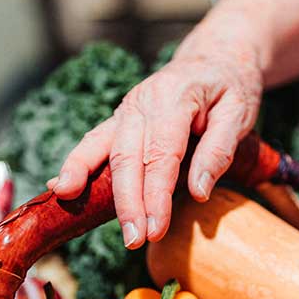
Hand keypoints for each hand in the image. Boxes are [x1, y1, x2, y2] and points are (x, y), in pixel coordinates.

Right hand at [48, 27, 262, 248]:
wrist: (215, 58)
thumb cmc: (230, 88)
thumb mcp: (240, 112)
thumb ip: (220, 150)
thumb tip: (198, 192)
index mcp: (175, 97)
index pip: (162, 155)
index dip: (156, 195)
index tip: (156, 229)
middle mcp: (143, 102)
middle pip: (128, 157)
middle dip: (127, 202)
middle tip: (133, 240)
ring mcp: (127, 110)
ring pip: (103, 149)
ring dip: (89, 184)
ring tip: (73, 210)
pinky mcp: (120, 121)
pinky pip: (93, 143)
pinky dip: (75, 164)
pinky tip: (59, 188)